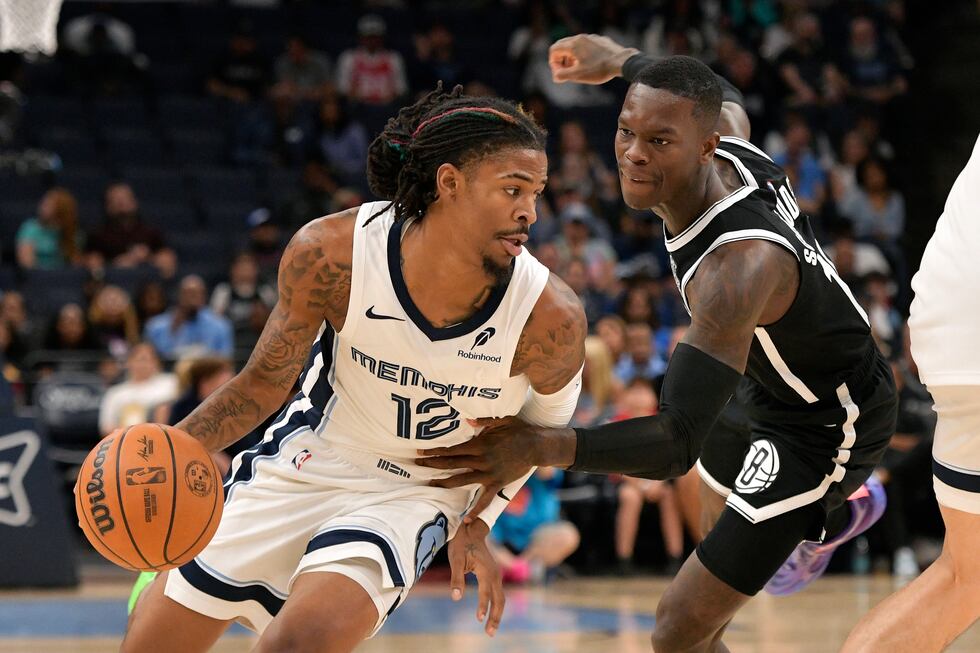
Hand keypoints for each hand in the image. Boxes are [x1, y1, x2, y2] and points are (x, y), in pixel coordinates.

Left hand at [417, 416, 567, 519]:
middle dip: (433, 464)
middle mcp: (481, 461)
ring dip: (444, 483)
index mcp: (479, 445)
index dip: (435, 451)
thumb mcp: (501, 420)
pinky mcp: (497, 484)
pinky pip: (485, 500)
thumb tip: (466, 420)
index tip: (422, 452)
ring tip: (430, 485)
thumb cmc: (519, 430)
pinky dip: (476, 510)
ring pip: (462, 481)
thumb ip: (483, 420)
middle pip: (451, 464)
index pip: (451, 450)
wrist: (536, 446)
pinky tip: (467, 520)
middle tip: (418, 465)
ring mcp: (489, 474)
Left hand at [447, 520, 503, 636]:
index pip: (486, 593)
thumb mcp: (455, 560)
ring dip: (497, 614)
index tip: (479, 619)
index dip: (483, 606)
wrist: (472, 531)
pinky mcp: (494, 576)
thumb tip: (455, 597)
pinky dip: (496, 606)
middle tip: (489, 633)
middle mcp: (495, 574)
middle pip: (499, 600)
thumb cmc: (462, 545)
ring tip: (490, 630)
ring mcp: (496, 575)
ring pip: (501, 598)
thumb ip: (456, 578)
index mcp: (486, 571)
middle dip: (495, 617)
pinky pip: (498, 594)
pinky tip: (491, 615)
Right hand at [548, 34, 639, 84]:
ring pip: (574, 45)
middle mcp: (581, 38)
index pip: (554, 50)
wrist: (622, 61)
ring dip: (571, 57)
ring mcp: (591, 38)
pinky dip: (582, 54)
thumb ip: (563, 75)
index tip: (560, 73)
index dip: (553, 63)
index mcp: (573, 45)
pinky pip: (586, 45)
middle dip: (561, 59)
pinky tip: (590, 64)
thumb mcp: (578, 75)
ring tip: (577, 69)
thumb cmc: (599, 69)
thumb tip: (556, 76)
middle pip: (562, 45)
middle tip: (565, 71)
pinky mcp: (600, 40)